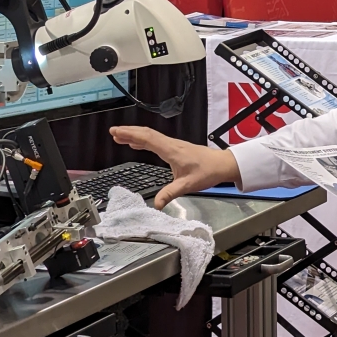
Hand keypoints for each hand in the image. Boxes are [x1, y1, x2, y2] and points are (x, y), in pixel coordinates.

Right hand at [110, 126, 240, 208]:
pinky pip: (156, 141)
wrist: (222, 164)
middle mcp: (172, 145)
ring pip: (151, 136)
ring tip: (120, 137)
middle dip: (129, 132)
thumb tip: (157, 204)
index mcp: (172, 151)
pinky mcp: (176, 148)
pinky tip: (138, 144)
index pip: (148, 139)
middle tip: (113, 132)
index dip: (130, 134)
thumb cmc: (208, 171)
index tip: (116, 132)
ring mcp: (174, 145)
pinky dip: (144, 140)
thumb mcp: (188, 185)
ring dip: (135, 135)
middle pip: (147, 134)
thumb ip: (171, 194)